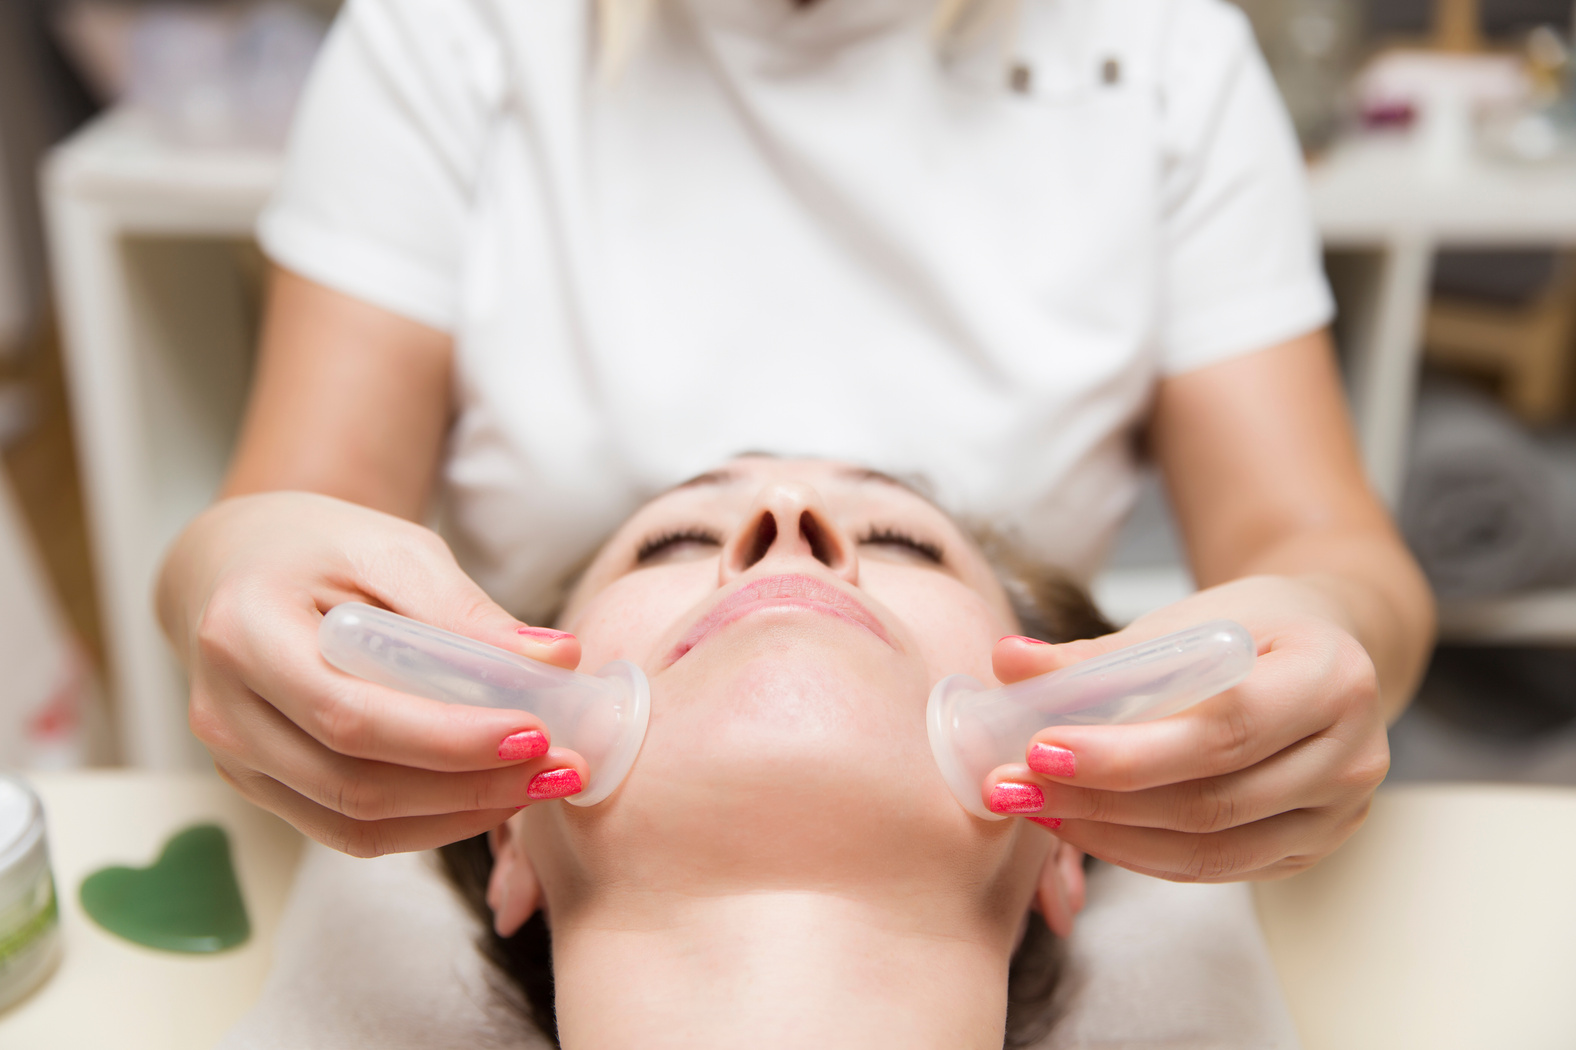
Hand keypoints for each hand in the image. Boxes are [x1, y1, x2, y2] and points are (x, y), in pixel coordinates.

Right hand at [158, 491, 589, 855]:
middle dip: (471, 784)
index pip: (351, 715)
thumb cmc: (320, 547)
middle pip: (355, 783)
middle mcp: (224, 711)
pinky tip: (491, 795)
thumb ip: (467, 611)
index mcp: (244, 634)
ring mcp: (236, 761)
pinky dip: (429, 822)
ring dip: (460, 813)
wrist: (239, 563)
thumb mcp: (394, 550)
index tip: (536, 731)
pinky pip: (349, 831)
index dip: (448, 738)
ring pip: (356, 822)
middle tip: (561, 767)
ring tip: (541, 783)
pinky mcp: (260, 787)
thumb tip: (559, 660)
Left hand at [984, 576, 1389, 881]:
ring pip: (1209, 849)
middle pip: (1211, 800)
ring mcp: (1338, 815)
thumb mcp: (1188, 619)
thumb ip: (1100, 653)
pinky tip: (1080, 826)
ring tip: (1033, 806)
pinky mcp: (1309, 850)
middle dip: (1098, 799)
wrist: (1326, 649)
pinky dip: (1139, 852)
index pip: (1223, 731)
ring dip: (1107, 834)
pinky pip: (1214, 868)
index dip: (1128, 752)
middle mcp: (1351, 757)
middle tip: (1013, 785)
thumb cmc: (1253, 626)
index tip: (1041, 747)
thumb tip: (1008, 664)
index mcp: (1331, 679)